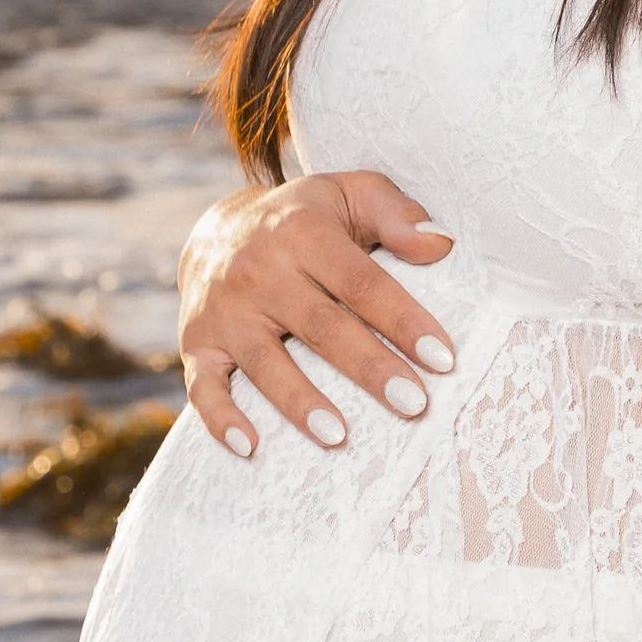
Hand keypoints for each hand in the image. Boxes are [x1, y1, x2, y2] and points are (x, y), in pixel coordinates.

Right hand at [177, 169, 454, 457]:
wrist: (218, 229)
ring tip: (340, 437)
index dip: (404, 321)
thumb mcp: (350, 195)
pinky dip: (221, 419)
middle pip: (322, 327)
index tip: (443, 359)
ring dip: (302, 403)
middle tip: (414, 404)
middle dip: (370, 368)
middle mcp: (258, 271)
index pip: (362, 283)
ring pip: (266, 363)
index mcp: (303, 232)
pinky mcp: (197, 343)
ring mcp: (225, 311)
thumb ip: (396, 214)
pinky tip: (249, 447)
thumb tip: (442, 244)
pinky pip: (203, 386)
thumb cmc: (305, 220)